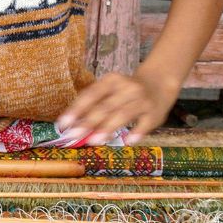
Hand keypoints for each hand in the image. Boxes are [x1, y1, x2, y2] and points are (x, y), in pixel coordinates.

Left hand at [54, 70, 181, 145]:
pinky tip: (127, 142)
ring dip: (107, 128)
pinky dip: (136, 132)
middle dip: (88, 122)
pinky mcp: (154, 113)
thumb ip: (94, 106)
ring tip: (94, 141)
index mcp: (112, 80)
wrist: (159, 83)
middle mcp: (127, 88)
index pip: (91, 94)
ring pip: (123, 114)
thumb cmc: (126, 91)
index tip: (63, 124)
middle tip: (74, 136)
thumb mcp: (111, 90)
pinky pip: (144, 124)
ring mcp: (142, 100)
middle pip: (105, 106)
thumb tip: (71, 126)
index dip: (76, 109)